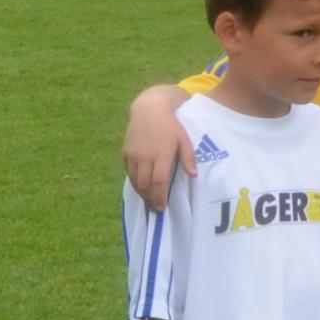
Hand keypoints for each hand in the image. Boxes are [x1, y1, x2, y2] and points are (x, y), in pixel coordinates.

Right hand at [121, 88, 194, 209]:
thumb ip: (188, 158)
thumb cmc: (172, 125)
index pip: (158, 182)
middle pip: (144, 185)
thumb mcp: (184, 140)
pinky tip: (141, 186)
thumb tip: (193, 175)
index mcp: (161, 155)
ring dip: (141, 193)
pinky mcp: (125, 152)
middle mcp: (144, 157)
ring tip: (148, 200)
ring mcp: (133, 155)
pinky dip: (134, 181)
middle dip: (149, 199)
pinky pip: (129, 171)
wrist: (149, 110)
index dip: (159, 197)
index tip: (162, 207)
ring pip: (134, 180)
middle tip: (155, 208)